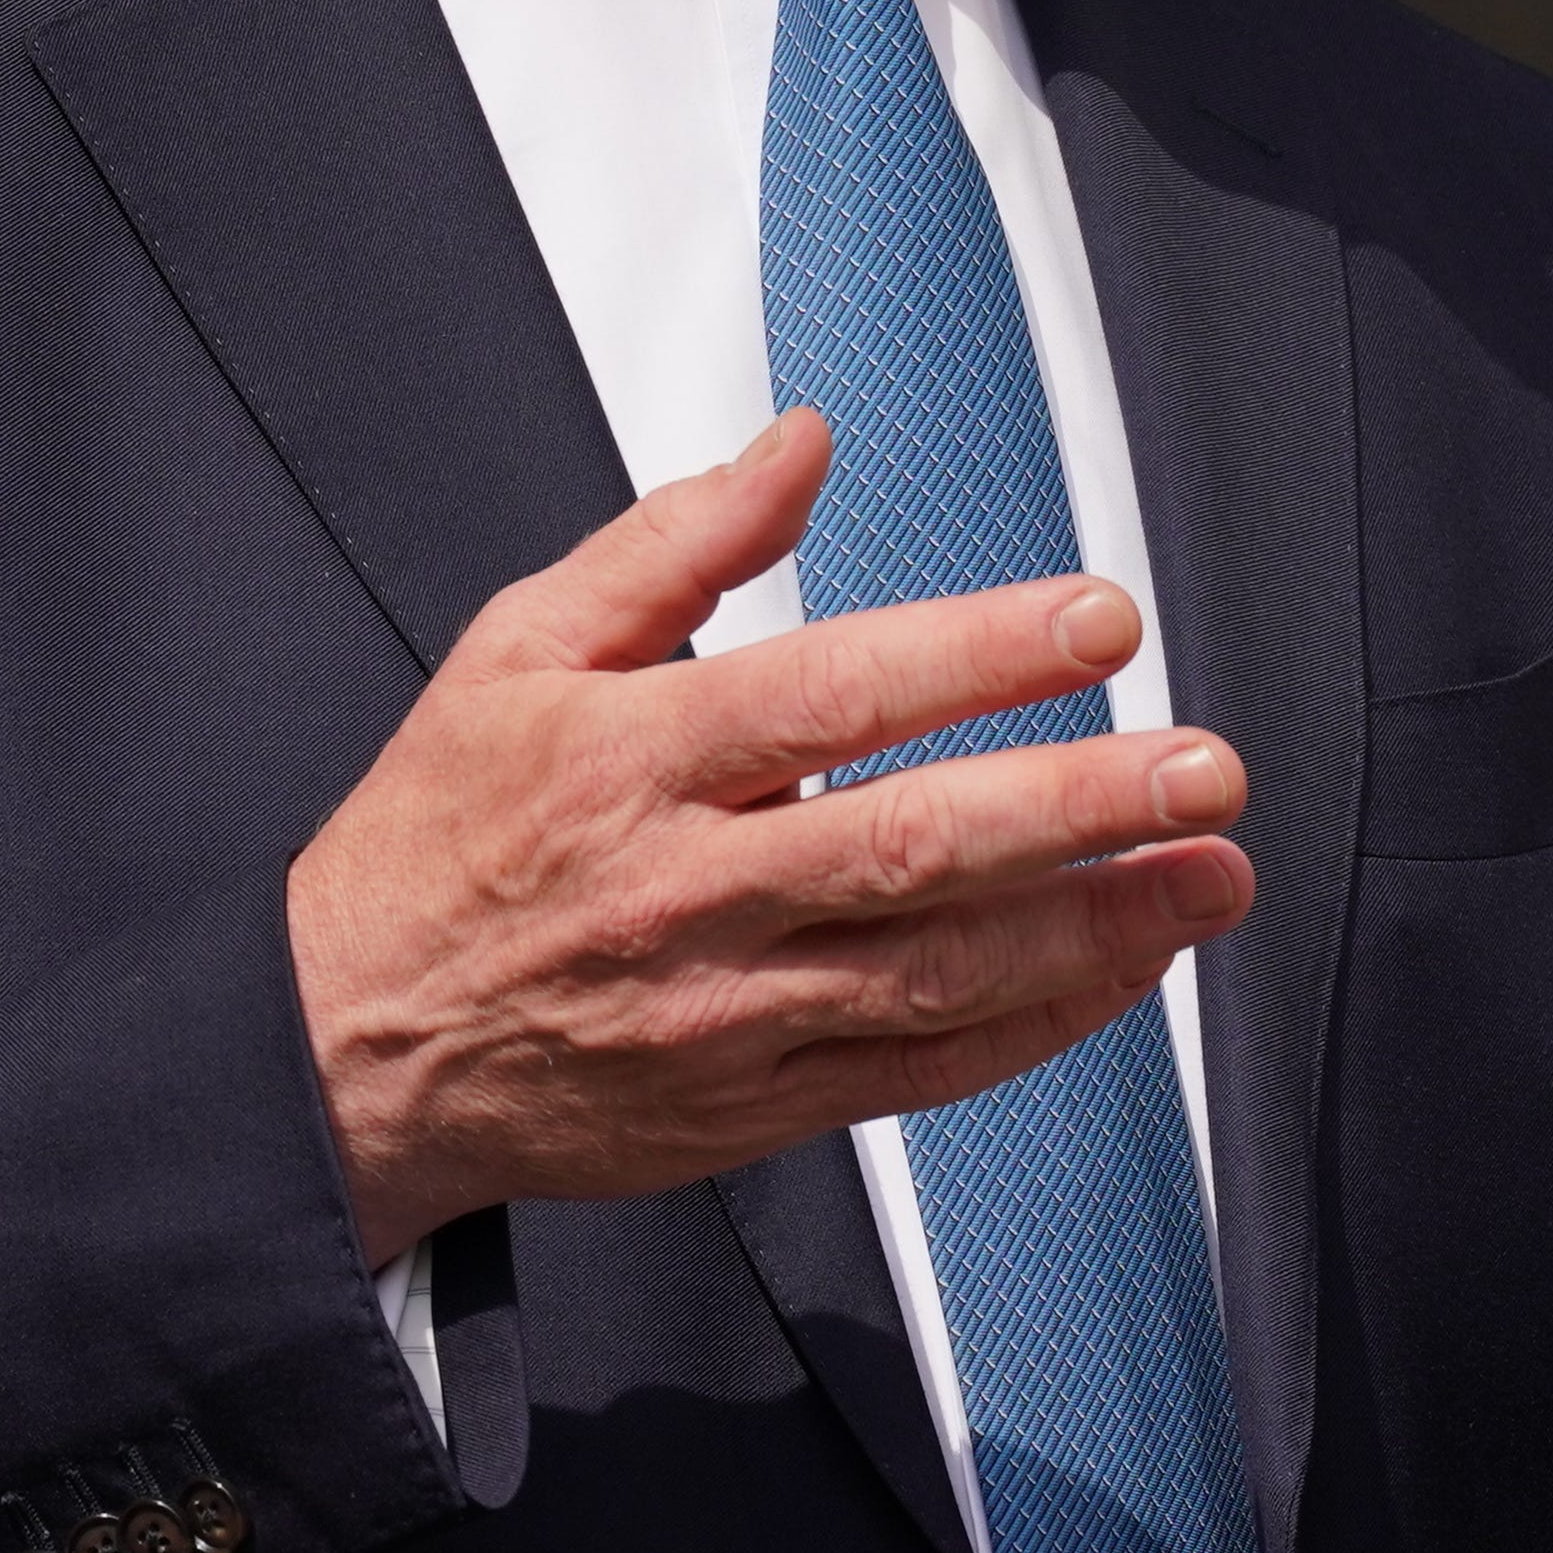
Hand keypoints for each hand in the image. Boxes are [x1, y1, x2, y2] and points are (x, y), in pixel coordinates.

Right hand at [288, 410, 1254, 1267]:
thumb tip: (799, 443)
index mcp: (630, 759)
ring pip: (934, 973)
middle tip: (1200, 768)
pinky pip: (918, 1073)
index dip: (972, 654)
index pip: (828, 694)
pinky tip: (1124, 977)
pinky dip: (1033, 1030)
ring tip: (1208, 874)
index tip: (1095, 621)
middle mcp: (687, 890)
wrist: (343, 1053)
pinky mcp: (751, 1109)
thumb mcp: (514, 650)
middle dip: (1073, 807)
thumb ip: (674, 543)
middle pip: (905, 844)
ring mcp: (726, 1012)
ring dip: (1090, 927)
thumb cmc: (437, 840)